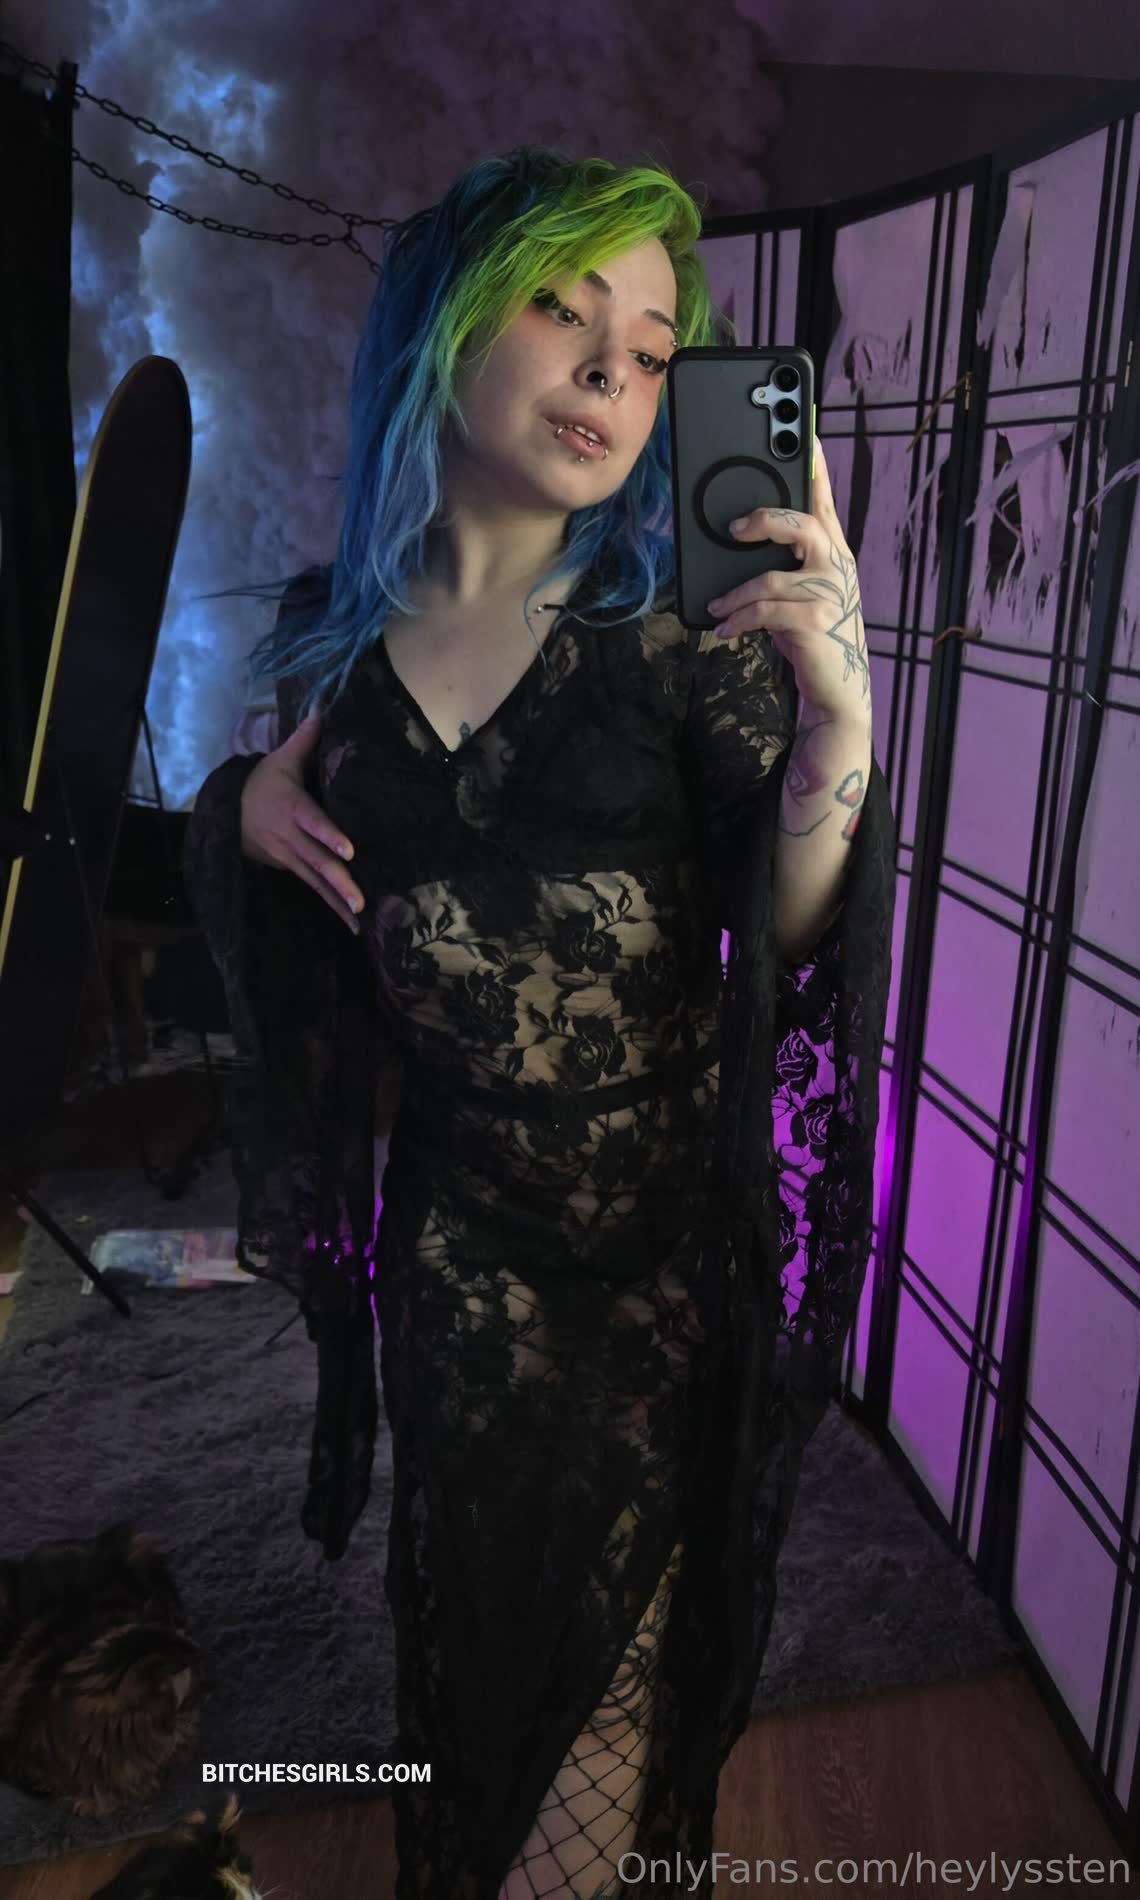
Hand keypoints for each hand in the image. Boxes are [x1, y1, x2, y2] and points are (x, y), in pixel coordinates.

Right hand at [240, 710, 364, 934]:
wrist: (227, 812)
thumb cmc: (263, 783)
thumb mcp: (281, 760)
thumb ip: (305, 738)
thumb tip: (324, 706)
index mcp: (292, 808)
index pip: (313, 823)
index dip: (329, 836)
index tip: (348, 849)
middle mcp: (290, 837)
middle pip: (316, 860)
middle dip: (338, 880)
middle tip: (360, 898)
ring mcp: (289, 857)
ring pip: (316, 880)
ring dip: (337, 901)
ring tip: (359, 919)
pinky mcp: (291, 869)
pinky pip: (314, 889)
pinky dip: (332, 907)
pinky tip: (353, 926)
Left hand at [706, 436, 870, 725]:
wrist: (838, 692)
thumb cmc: (812, 639)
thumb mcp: (800, 596)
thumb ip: (784, 568)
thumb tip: (738, 546)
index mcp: (834, 554)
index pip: (824, 503)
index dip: (816, 468)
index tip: (807, 434)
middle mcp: (837, 567)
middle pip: (802, 524)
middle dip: (764, 520)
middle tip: (734, 529)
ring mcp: (829, 595)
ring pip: (770, 578)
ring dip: (736, 595)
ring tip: (718, 605)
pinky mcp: (814, 623)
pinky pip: (765, 611)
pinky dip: (738, 619)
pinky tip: (723, 628)